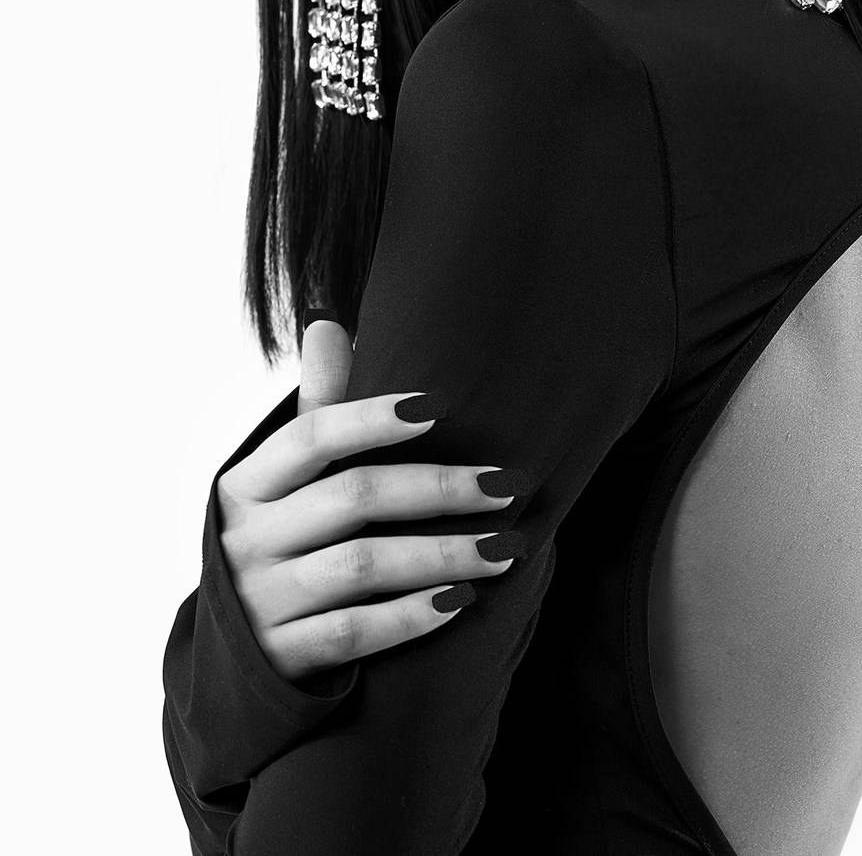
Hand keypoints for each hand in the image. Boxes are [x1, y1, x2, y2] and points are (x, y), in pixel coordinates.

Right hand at [215, 315, 524, 683]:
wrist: (230, 658)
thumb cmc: (277, 542)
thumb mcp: (280, 480)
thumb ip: (315, 406)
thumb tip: (329, 324)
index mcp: (247, 483)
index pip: (311, 436)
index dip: (372, 418)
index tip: (442, 405)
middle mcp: (248, 539)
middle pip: (353, 498)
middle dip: (439, 488)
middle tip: (508, 485)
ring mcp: (261, 602)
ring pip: (362, 567)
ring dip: (442, 554)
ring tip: (507, 547)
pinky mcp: (281, 658)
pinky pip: (354, 633)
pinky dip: (411, 615)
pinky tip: (462, 601)